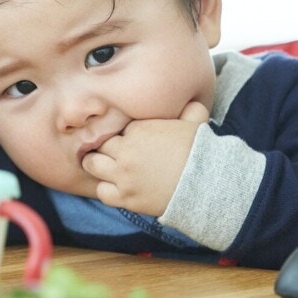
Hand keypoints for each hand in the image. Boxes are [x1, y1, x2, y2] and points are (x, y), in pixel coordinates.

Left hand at [82, 102, 209, 215]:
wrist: (205, 184)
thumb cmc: (200, 151)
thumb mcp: (195, 122)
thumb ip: (189, 109)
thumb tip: (192, 100)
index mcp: (139, 129)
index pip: (117, 127)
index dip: (122, 133)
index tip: (130, 139)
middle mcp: (126, 151)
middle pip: (100, 144)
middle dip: (107, 147)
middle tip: (115, 152)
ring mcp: (123, 175)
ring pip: (92, 165)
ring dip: (98, 165)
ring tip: (108, 167)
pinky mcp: (126, 197)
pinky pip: (102, 192)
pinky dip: (106, 189)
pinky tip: (116, 186)